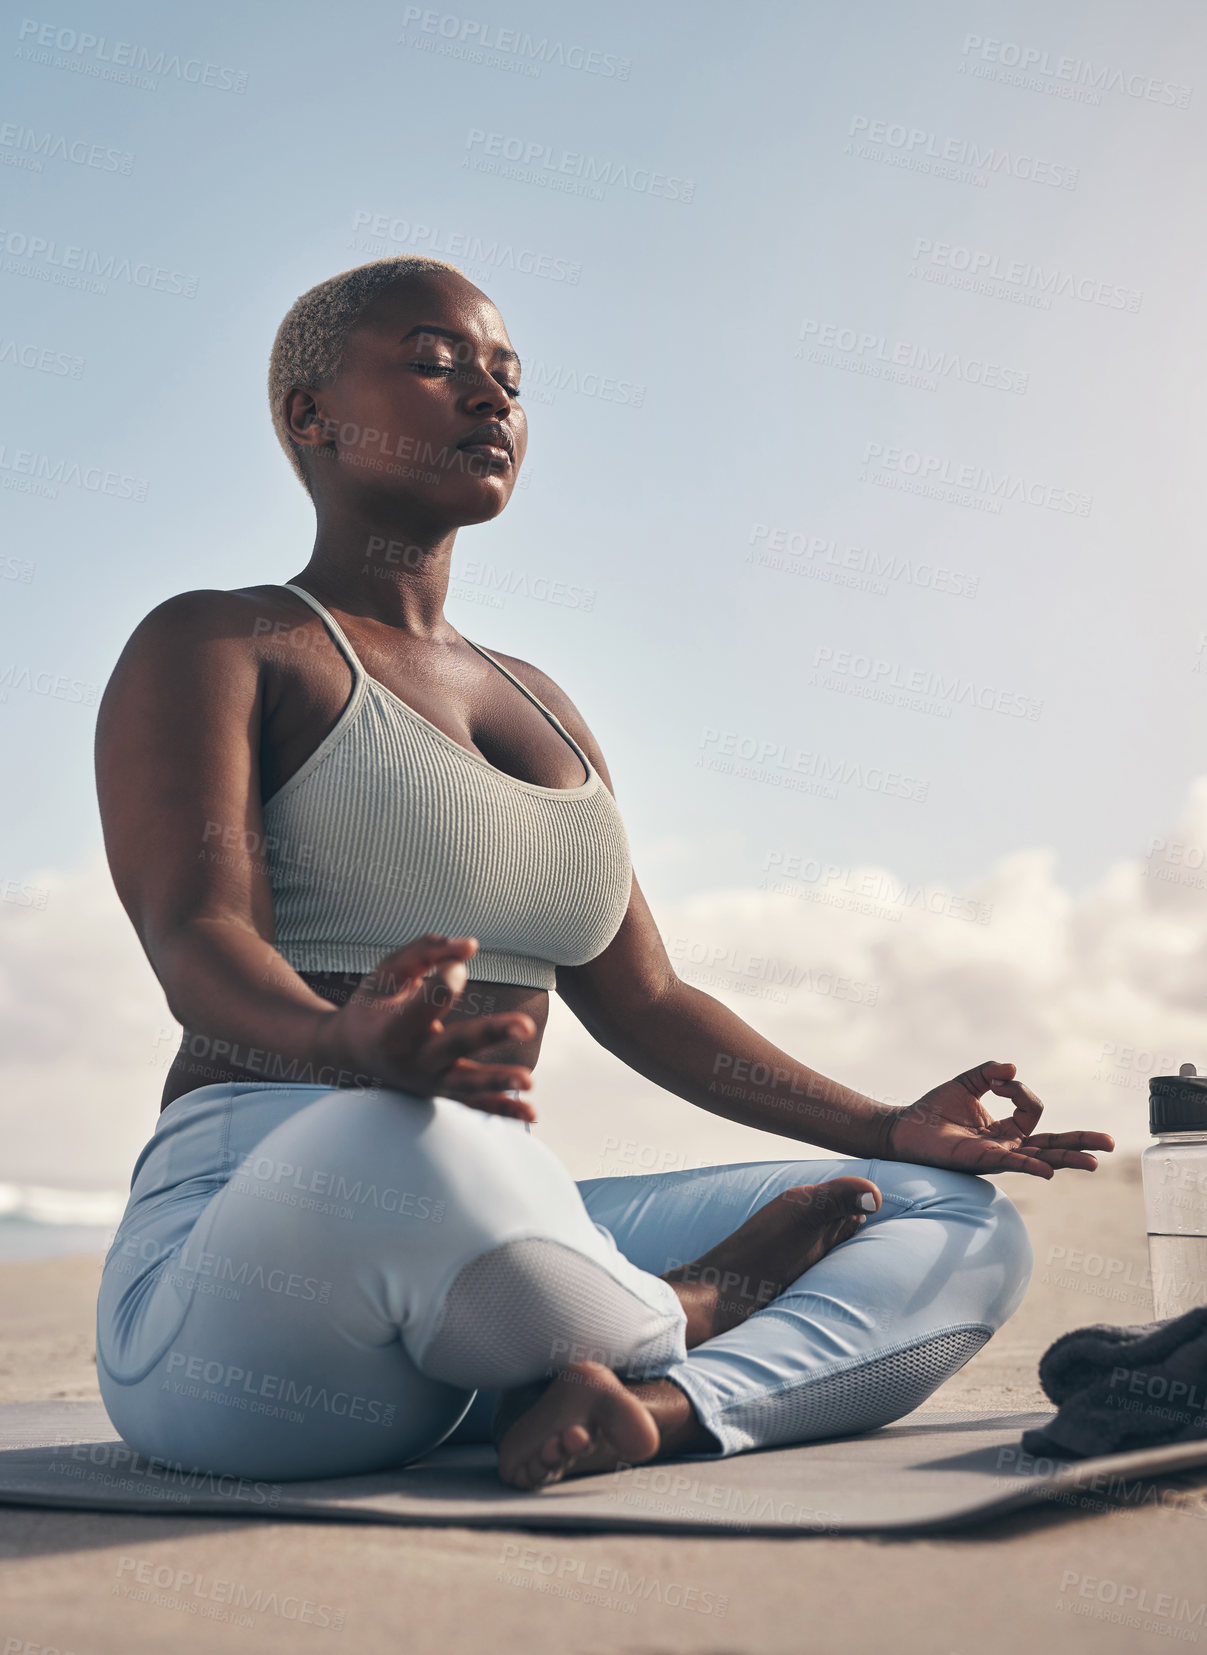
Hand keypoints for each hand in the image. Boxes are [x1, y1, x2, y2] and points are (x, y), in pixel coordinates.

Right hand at [313, 934, 537, 1119]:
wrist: (350, 1054)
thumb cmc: (373, 1004)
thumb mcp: (388, 972)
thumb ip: (425, 951)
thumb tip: (471, 945)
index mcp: (393, 1030)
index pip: (427, 1002)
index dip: (446, 978)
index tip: (456, 960)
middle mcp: (412, 1060)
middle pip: (455, 1046)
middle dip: (491, 1035)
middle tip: (527, 1025)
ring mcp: (428, 1082)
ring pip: (467, 1085)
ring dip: (499, 1083)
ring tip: (529, 1081)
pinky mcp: (442, 1093)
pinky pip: (474, 1105)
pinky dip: (502, 1110)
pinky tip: (533, 1113)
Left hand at [886, 1059, 1114, 1178]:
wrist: (903, 1128)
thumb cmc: (932, 1110)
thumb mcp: (966, 1083)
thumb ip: (989, 1072)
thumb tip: (1012, 1069)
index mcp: (1006, 1130)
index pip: (1033, 1111)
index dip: (1020, 1091)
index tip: (998, 1081)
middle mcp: (1007, 1146)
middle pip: (1052, 1144)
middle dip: (1081, 1143)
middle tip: (1110, 1144)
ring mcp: (997, 1156)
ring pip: (1039, 1157)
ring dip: (1066, 1159)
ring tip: (1093, 1163)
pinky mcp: (980, 1160)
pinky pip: (1010, 1164)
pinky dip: (1029, 1166)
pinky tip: (1048, 1170)